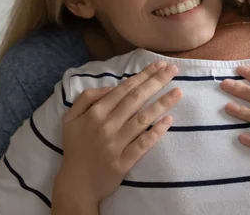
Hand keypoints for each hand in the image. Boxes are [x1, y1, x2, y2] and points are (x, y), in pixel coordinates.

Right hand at [53, 61, 180, 211]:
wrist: (76, 184)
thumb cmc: (76, 148)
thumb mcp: (71, 118)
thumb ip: (87, 98)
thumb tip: (111, 87)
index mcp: (95, 113)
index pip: (124, 89)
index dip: (143, 75)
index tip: (159, 65)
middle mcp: (106, 125)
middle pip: (136, 99)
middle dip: (156, 82)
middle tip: (173, 70)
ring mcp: (115, 144)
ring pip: (142, 119)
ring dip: (162, 103)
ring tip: (178, 92)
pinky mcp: (123, 162)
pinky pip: (143, 144)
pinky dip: (156, 132)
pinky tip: (169, 120)